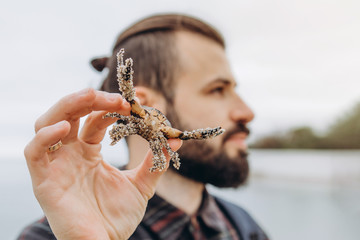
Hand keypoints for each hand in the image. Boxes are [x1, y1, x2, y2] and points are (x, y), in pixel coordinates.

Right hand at [24, 88, 181, 239]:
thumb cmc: (118, 218)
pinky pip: (35, 153)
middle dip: (89, 99)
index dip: (110, 108)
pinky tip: (65, 128)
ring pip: (47, 124)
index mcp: (89, 152)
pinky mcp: (44, 182)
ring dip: (67, 106)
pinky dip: (45, 136)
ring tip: (90, 96)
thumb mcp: (141, 186)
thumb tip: (176, 141)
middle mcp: (70, 154)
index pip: (94, 119)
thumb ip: (156, 163)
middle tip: (115, 97)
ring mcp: (55, 166)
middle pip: (69, 114)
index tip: (133, 106)